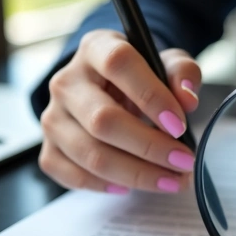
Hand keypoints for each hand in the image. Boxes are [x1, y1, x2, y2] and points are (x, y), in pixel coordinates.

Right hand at [39, 29, 201, 193]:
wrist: (109, 88)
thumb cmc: (142, 75)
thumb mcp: (167, 63)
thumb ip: (183, 73)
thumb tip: (187, 100)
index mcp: (96, 48)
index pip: (118, 64)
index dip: (151, 96)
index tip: (179, 125)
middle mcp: (67, 81)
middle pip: (103, 120)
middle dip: (150, 146)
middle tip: (184, 161)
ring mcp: (54, 116)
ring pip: (90, 153)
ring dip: (136, 174)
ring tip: (171, 180)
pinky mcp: (49, 147)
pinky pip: (72, 175)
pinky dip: (104, 185)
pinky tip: (131, 186)